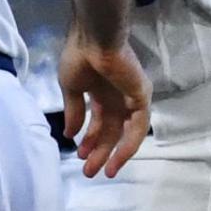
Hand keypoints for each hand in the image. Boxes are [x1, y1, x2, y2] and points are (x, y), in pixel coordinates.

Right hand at [58, 26, 151, 178]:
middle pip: (111, 131)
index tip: (79, 155)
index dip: (89, 139)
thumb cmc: (79, 57)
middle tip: (89, 171)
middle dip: (98, 151)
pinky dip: (129, 144)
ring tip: (104, 171)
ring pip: (125, 133)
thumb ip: (74, 111)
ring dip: (114, 153)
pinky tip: (118, 158)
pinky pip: (138, 126)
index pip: (99, 121)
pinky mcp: (141, 98)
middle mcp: (117, 97)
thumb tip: (69, 134)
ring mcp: (131, 98)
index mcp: (100, 92)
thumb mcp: (71, 88)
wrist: (94, 38)